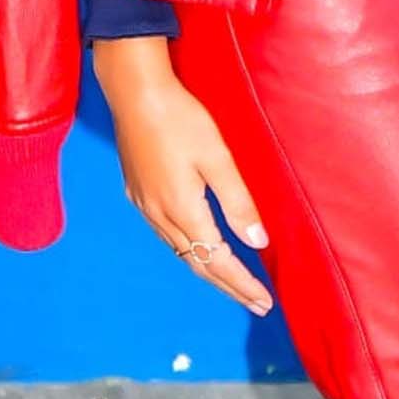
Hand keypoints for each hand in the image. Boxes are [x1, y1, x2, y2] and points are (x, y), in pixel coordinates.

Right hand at [90, 37, 273, 315]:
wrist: (134, 93)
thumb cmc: (181, 119)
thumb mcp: (218, 158)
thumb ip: (238, 202)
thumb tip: (258, 242)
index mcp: (183, 209)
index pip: (218, 260)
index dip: (242, 284)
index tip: (264, 301)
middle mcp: (160, 215)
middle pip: (198, 264)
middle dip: (229, 286)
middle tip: (257, 304)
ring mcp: (145, 206)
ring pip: (180, 252)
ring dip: (209, 271)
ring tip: (233, 283)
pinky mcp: (138, 193)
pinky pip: (166, 236)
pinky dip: (189, 251)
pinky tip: (198, 248)